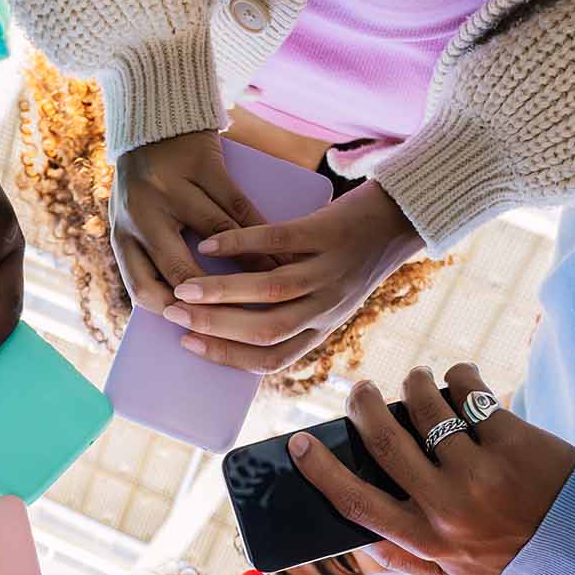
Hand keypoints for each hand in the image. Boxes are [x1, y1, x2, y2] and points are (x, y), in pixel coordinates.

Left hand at [111, 130, 271, 312]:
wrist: (154, 116)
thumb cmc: (150, 183)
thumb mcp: (138, 220)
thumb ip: (156, 256)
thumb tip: (193, 309)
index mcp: (122, 235)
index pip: (143, 288)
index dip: (176, 312)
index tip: (204, 328)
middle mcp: (141, 213)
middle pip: (181, 270)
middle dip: (218, 299)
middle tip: (247, 318)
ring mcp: (171, 187)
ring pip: (217, 237)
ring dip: (250, 265)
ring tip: (275, 286)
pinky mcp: (201, 164)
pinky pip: (238, 205)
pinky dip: (260, 232)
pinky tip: (278, 250)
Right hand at [163, 182, 423, 373]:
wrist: (400, 215)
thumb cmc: (351, 255)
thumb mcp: (327, 295)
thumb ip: (289, 311)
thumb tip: (226, 319)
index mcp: (321, 327)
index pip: (271, 359)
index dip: (226, 357)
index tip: (188, 345)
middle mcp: (327, 307)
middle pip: (265, 331)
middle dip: (214, 328)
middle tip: (173, 315)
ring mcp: (330, 272)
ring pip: (270, 293)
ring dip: (221, 293)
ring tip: (184, 287)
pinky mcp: (329, 234)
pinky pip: (279, 242)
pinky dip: (240, 244)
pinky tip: (211, 243)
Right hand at [291, 363, 574, 574]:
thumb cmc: (510, 550)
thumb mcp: (454, 571)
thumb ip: (406, 559)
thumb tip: (358, 537)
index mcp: (426, 541)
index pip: (356, 503)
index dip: (320, 471)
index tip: (297, 443)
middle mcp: (447, 508)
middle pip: (383, 441)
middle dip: (362, 405)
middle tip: (360, 390)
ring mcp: (479, 472)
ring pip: (423, 406)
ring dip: (414, 383)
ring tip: (418, 383)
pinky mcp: (511, 440)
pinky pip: (467, 389)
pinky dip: (458, 377)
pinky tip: (463, 384)